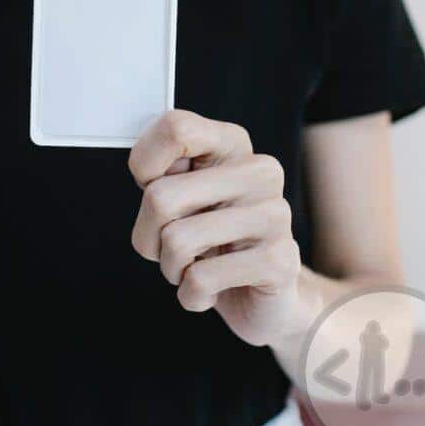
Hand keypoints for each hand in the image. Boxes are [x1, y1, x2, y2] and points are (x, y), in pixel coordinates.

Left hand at [127, 109, 306, 347]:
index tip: (151, 186)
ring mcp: (274, 214)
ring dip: (171, 268)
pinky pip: (200, 279)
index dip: (145, 164)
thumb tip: (147, 172)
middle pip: (160, 196)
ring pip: (176, 241)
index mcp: (232, 143)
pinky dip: (191, 295)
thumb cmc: (211, 239)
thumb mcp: (181, 195)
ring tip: (194, 267)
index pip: (175, 128)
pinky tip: (213, 289)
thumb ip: (162, 172)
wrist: (263, 297)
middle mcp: (259, 171)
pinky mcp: (279, 261)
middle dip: (148, 235)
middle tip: (170, 245)